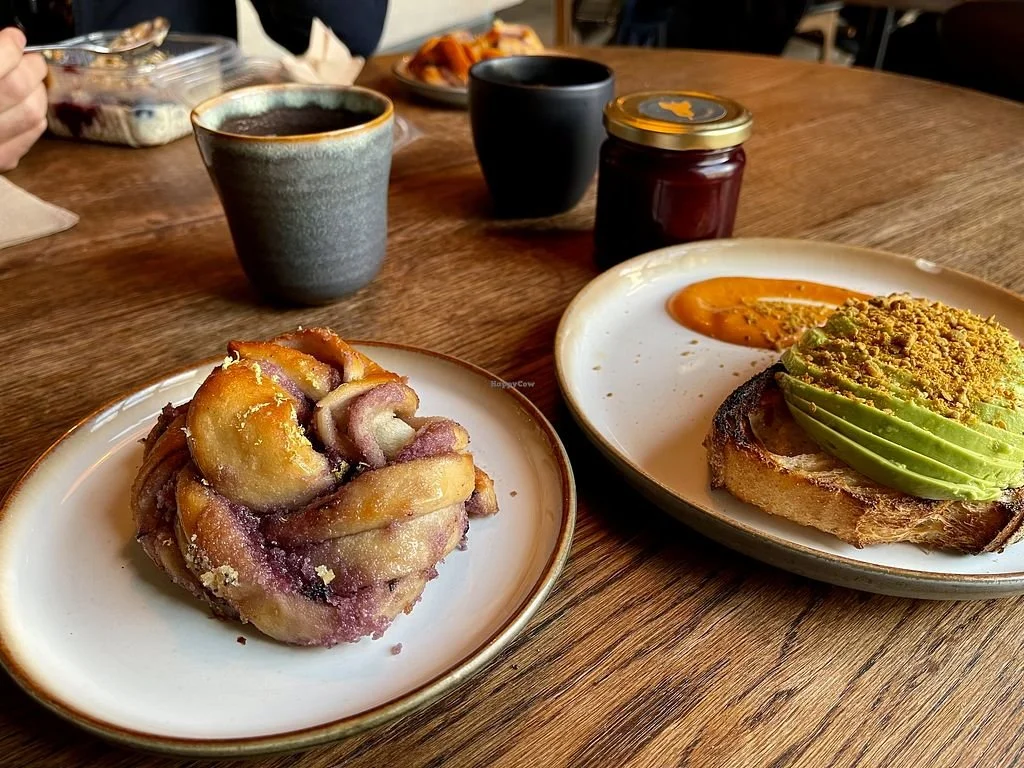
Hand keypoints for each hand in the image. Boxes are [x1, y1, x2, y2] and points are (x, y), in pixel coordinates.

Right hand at [0, 27, 47, 171]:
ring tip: (29, 80)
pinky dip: (35, 113)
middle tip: (29, 57)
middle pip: (17, 86)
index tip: (15, 38)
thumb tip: (8, 42)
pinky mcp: (1, 160)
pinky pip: (32, 133)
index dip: (10, 45)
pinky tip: (26, 103)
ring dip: (36, 90)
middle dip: (30, 66)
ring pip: (31, 111)